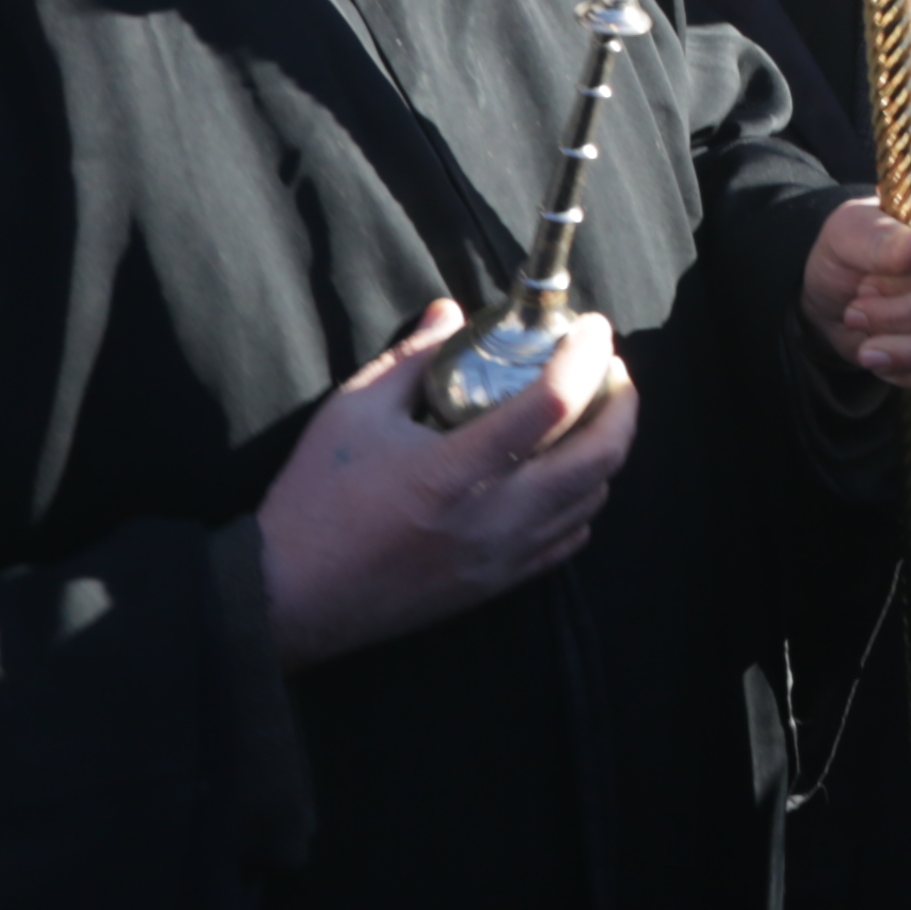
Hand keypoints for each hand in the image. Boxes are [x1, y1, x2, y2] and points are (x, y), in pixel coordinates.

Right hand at [254, 293, 638, 670]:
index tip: (593, 326)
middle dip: (622, 403)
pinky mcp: (496, 585)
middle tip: (608, 367)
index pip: (553, 405)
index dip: (587, 357)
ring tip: (592, 411)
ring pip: (592, 500)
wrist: (288, 597)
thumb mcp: (354, 412)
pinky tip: (562, 471)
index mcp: (455, 471)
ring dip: (606, 449)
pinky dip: (582, 498)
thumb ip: (413, 358)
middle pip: (599, 459)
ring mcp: (501, 558)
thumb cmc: (314, 501)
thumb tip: (451, 312)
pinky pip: (569, 539)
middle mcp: (493, 519)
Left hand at [803, 183, 910, 389]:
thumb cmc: (850, 252)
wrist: (846, 293)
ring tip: (867, 349)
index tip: (864, 286)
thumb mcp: (846, 235)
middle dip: (901, 317)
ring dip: (910, 351)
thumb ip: (881, 238)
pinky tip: (888, 364)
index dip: (905, 278)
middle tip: (856, 315)